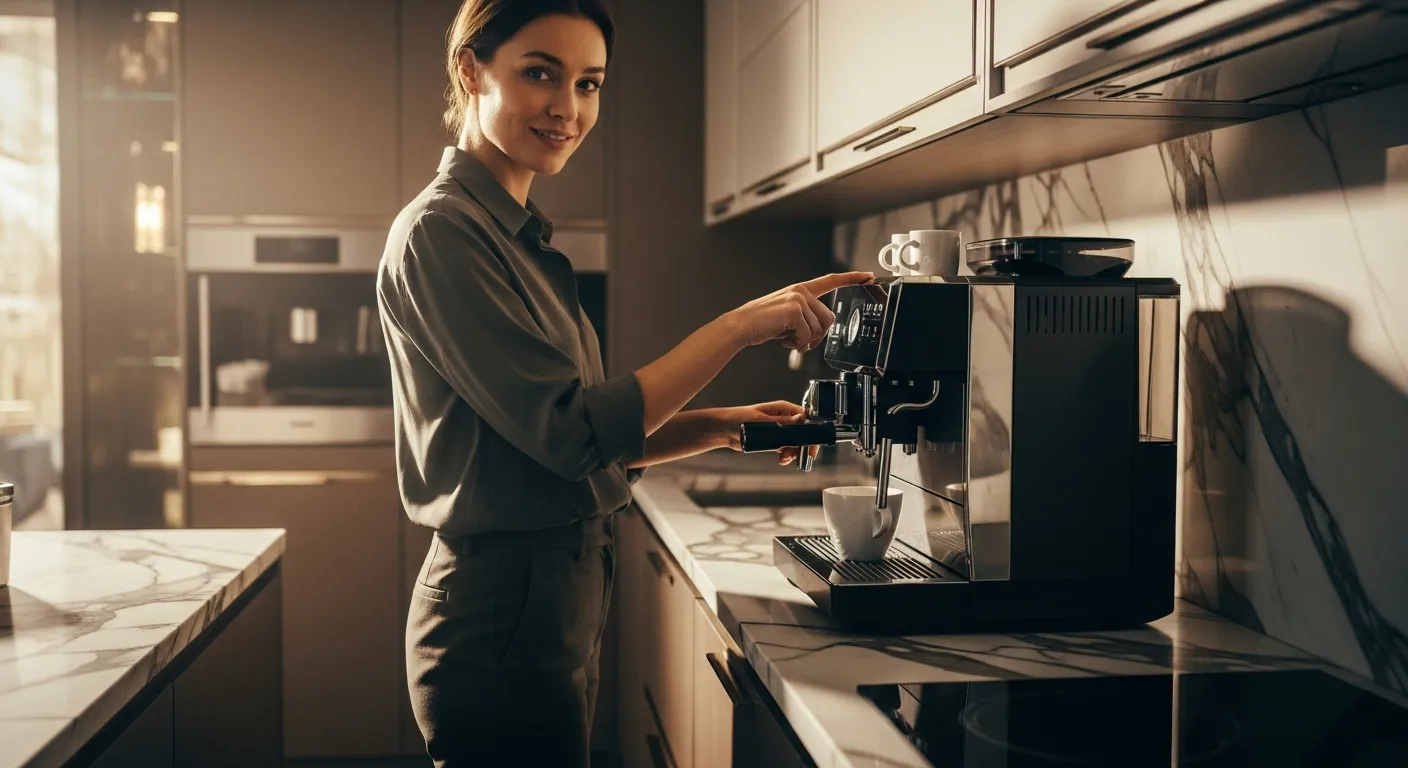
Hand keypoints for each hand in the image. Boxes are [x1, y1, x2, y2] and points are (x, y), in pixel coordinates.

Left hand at [715, 401, 821, 465]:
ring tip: (785, 458)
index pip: (805, 417)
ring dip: (794, 452)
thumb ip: (782, 422)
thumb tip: (801, 419)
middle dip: (804, 444)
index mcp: (783, 408)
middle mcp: (783, 418)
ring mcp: (779, 430)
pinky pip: (785, 448)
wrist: (723, 430)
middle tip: (804, 456)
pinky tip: (782, 460)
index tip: (813, 442)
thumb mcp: (762, 421)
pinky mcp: (773, 440)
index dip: (812, 430)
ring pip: (795, 442)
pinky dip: (786, 455)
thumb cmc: (739, 419)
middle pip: (803, 432)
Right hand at [724, 271, 873, 351]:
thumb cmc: (762, 324)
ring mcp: (798, 299)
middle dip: (817, 335)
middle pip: (829, 318)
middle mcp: (801, 291)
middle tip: (799, 341)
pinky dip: (797, 344)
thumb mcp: (787, 317)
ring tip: (787, 338)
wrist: (741, 327)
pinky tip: (784, 341)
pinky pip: (808, 335)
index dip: (851, 278)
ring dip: (804, 341)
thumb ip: (805, 317)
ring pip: (819, 329)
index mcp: (800, 289)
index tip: (868, 275)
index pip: (831, 280)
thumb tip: (819, 332)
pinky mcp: (795, 310)